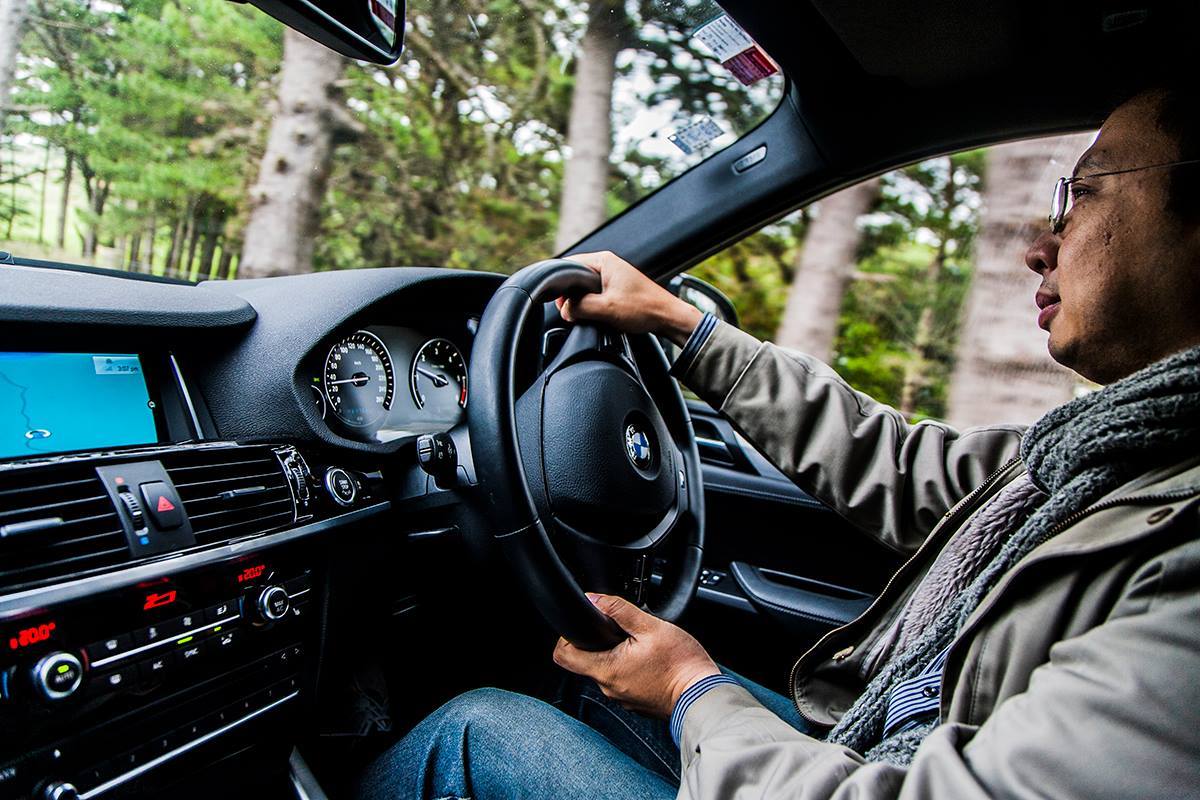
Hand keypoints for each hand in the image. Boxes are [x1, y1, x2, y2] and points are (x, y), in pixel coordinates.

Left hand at [552, 593, 719, 718]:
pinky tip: (646, 660)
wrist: (703, 694)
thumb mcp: (650, 626)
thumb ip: (619, 610)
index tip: (582, 627)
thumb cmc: (681, 664)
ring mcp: (622, 698)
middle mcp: (609, 688)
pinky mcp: (635, 702)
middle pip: (585, 662)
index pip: (563, 656)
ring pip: (606, 671)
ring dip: (615, 656)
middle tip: (618, 632)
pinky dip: (628, 669)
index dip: (565, 637)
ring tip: (637, 645)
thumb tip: (594, 598)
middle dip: (597, 644)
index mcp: (607, 669)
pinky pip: (622, 681)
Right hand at [555, 251, 702, 345]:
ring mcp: (613, 277)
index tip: (558, 302)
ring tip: (585, 316)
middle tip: (571, 313)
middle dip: (570, 297)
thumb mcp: (606, 308)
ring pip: (585, 289)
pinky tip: (596, 317)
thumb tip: (564, 310)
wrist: (668, 318)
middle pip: (575, 278)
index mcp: (604, 260)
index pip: (568, 265)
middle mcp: (607, 264)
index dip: (560, 285)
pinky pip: (595, 296)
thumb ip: (579, 307)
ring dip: (582, 303)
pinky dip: (592, 306)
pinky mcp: (617, 289)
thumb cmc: (644, 308)